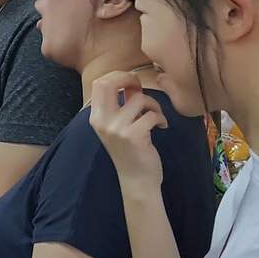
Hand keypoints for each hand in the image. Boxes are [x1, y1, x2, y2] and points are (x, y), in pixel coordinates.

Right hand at [88, 72, 167, 188]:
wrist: (137, 181)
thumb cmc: (130, 152)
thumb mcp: (119, 126)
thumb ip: (122, 103)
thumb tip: (131, 80)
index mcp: (96, 118)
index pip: (99, 84)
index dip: (117, 76)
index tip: (132, 82)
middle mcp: (102, 122)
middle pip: (109, 84)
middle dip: (129, 79)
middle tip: (141, 88)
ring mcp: (116, 129)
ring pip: (138, 99)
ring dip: (153, 104)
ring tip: (157, 116)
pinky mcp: (133, 136)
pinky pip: (151, 114)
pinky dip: (161, 118)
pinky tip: (162, 127)